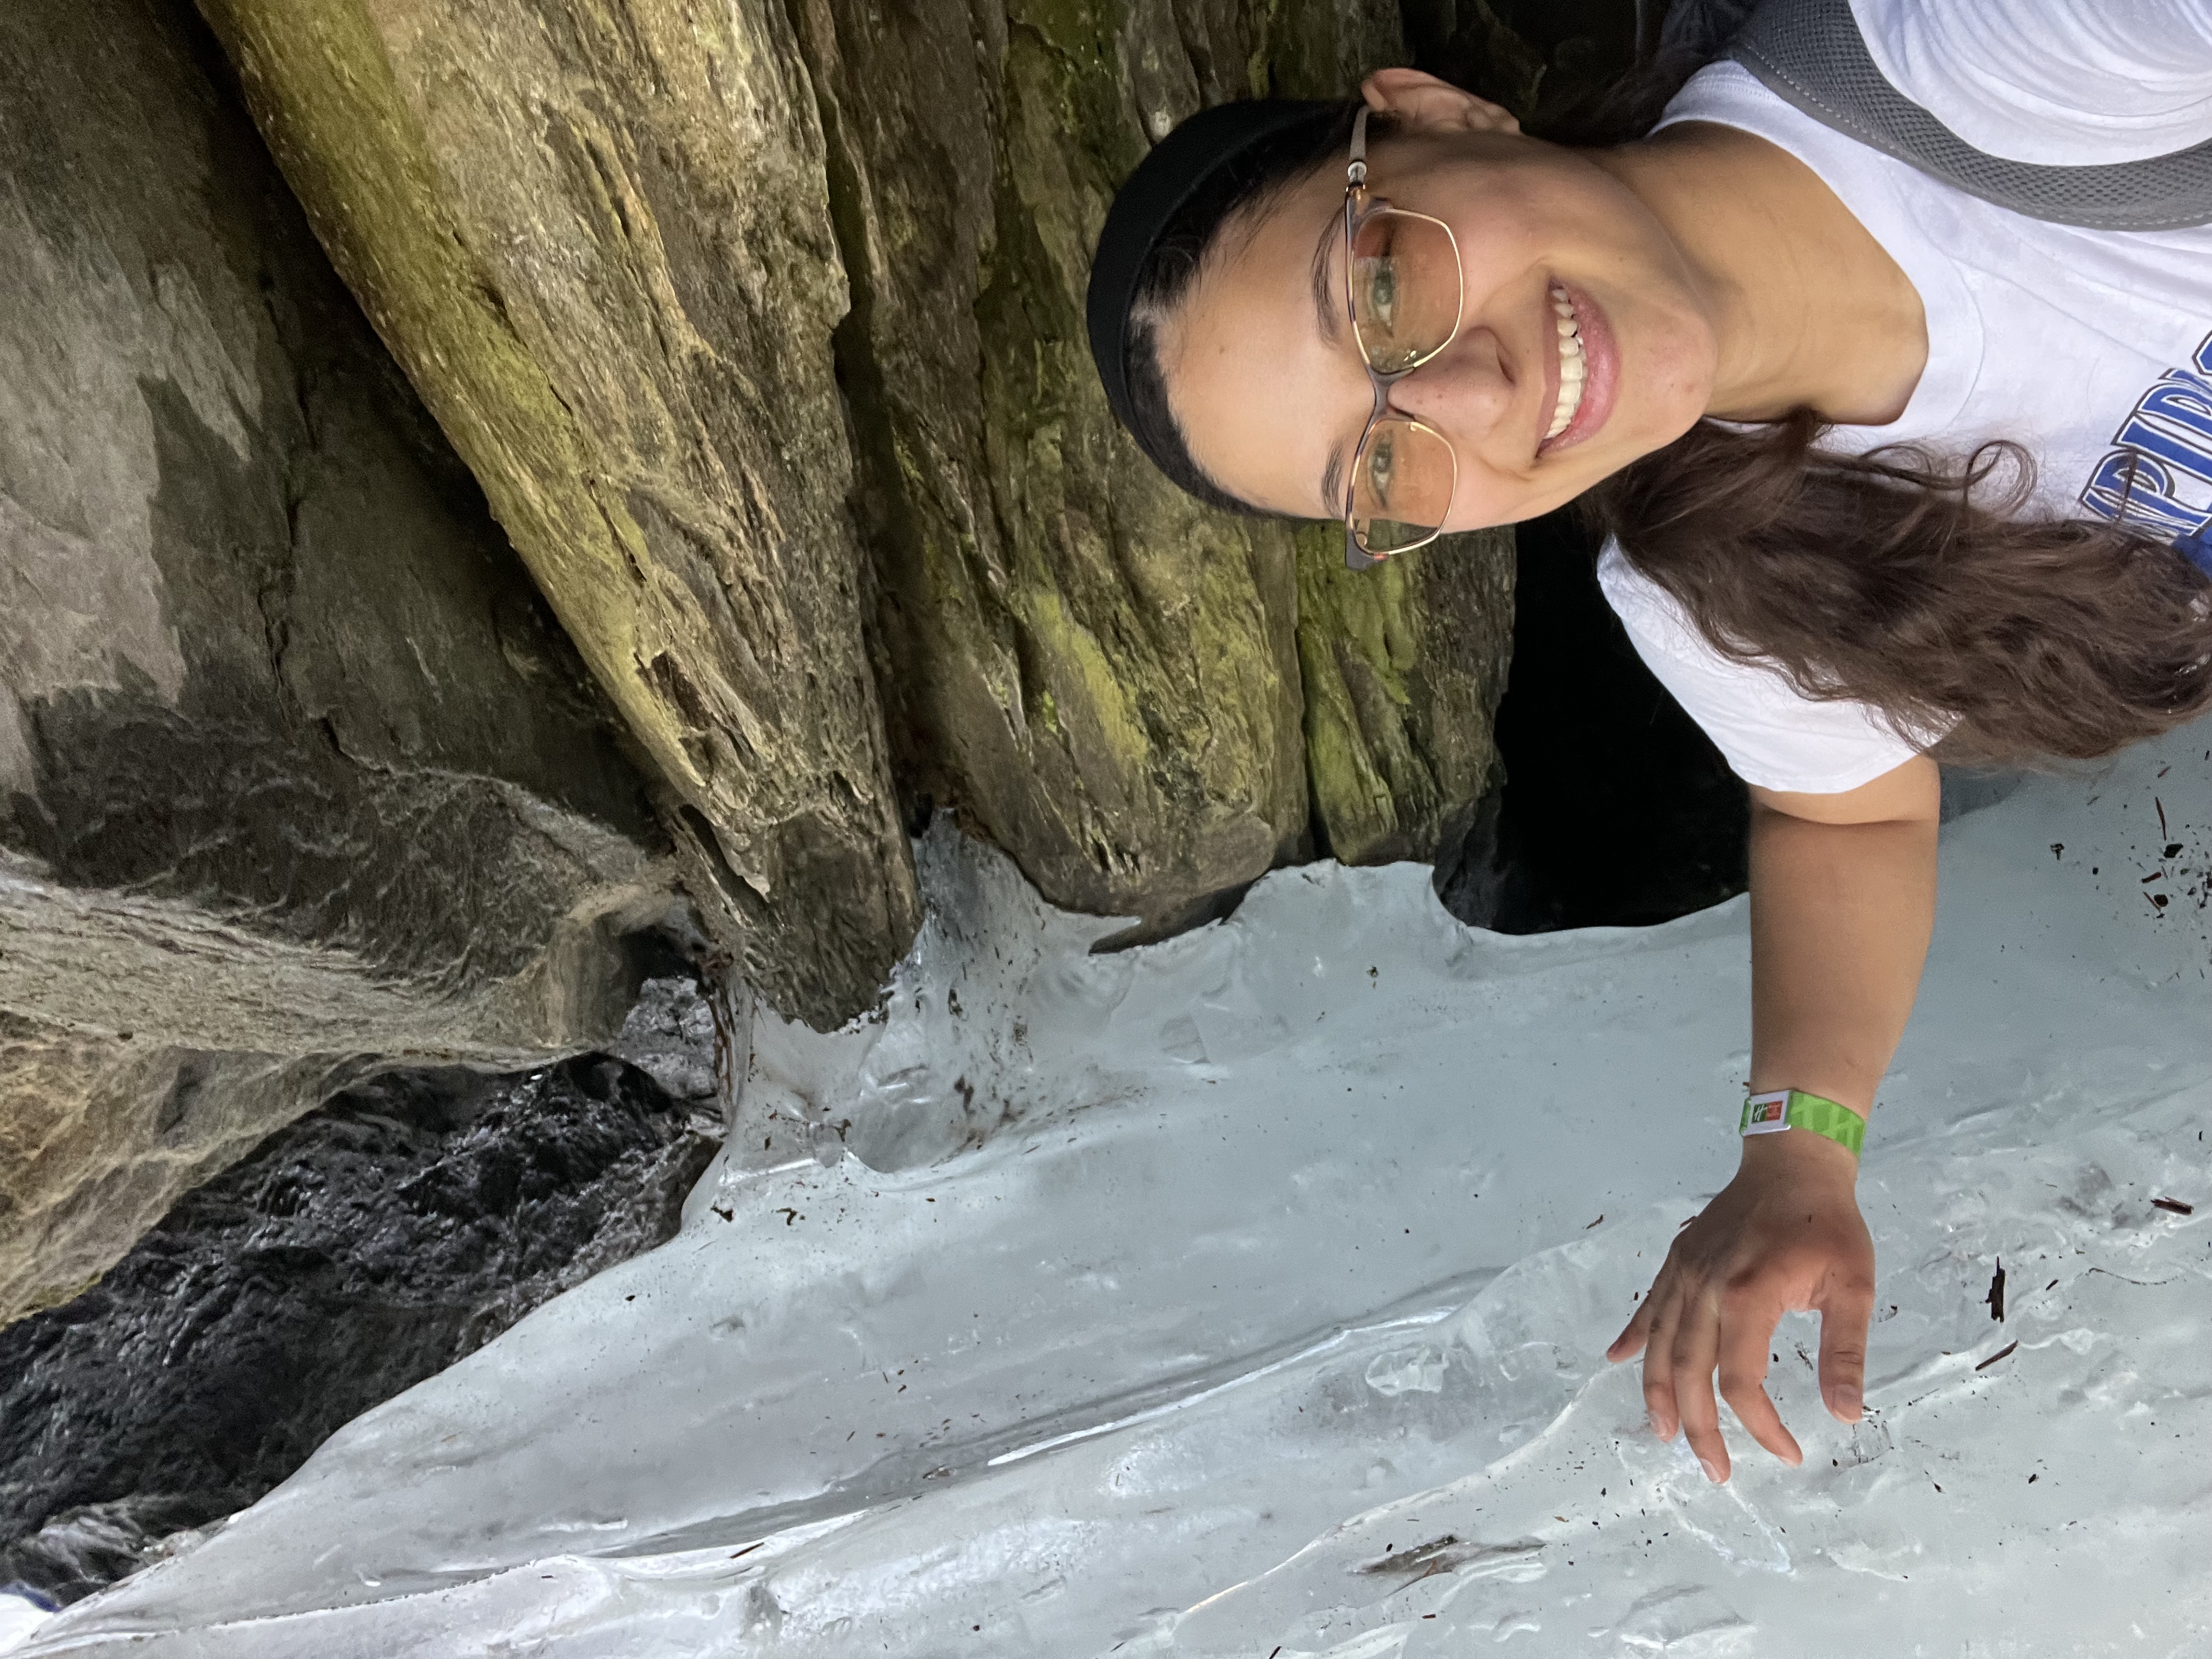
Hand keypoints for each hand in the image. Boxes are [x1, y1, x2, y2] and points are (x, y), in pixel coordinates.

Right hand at [1605, 1130, 1874, 1480]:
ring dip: (1657, 1393)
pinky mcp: (1677, 1260)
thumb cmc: (1828, 1224)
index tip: (1789, 1452)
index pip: (1741, 1380)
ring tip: (1663, 1434)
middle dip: (1698, 1428)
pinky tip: (1618, 1359)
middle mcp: (1704, 1287)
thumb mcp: (1854, 1286)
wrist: (1793, 1161)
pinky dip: (1634, 1336)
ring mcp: (1684, 1272)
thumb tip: (1845, 1414)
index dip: (1761, 1426)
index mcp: (1747, 1296)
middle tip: (1715, 1471)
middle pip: (1687, 1372)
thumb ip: (1844, 1351)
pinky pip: (1648, 1306)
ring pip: (1658, 1344)